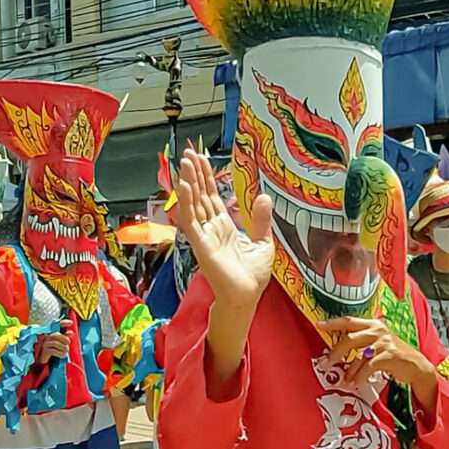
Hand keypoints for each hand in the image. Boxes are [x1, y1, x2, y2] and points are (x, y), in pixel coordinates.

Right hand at [37, 320, 69, 363]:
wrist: (45, 362)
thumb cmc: (53, 351)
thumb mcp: (60, 344)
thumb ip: (64, 338)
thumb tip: (71, 332)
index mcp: (50, 334)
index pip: (55, 326)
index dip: (63, 323)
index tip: (71, 323)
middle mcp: (45, 337)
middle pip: (56, 335)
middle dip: (64, 338)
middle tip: (68, 343)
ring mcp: (44, 344)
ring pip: (56, 343)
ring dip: (63, 347)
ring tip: (65, 351)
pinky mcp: (44, 351)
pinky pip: (54, 351)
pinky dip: (61, 353)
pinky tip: (62, 355)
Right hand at [174, 149, 273, 310]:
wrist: (247, 296)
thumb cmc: (252, 274)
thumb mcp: (262, 241)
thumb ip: (260, 219)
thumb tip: (263, 196)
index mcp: (224, 226)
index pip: (212, 197)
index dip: (207, 178)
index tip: (201, 159)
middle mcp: (211, 228)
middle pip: (200, 196)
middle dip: (195, 174)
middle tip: (188, 152)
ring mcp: (204, 236)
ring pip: (193, 205)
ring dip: (188, 183)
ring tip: (184, 163)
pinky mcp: (201, 245)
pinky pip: (191, 221)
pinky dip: (186, 204)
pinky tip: (184, 187)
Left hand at [319, 317, 434, 391]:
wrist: (416, 366)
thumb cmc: (393, 355)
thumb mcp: (377, 343)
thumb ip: (361, 342)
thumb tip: (338, 350)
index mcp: (373, 324)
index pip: (348, 321)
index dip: (333, 322)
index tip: (318, 325)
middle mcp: (378, 330)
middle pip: (349, 338)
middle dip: (336, 352)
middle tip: (327, 363)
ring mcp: (384, 342)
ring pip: (358, 355)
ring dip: (349, 370)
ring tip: (345, 380)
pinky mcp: (389, 355)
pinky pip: (369, 366)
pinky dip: (361, 376)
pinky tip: (357, 382)